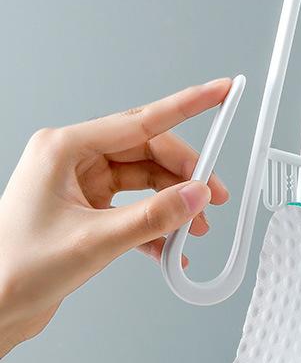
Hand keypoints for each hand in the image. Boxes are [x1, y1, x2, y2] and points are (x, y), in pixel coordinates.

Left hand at [0, 78, 231, 357]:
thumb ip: (152, 217)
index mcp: (65, 149)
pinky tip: (170, 246)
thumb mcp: (93, 242)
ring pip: (147, 178)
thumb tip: (196, 196)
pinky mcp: (89, 206)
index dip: (187, 105)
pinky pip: (136, 203)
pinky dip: (156, 223)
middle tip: (214, 193)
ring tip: (194, 228)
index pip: (141, 120)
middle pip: (149, 150)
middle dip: (186, 173)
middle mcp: (74, 158)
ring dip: (173, 203)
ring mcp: (82, 181)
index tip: (219, 91)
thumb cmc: (15, 271)